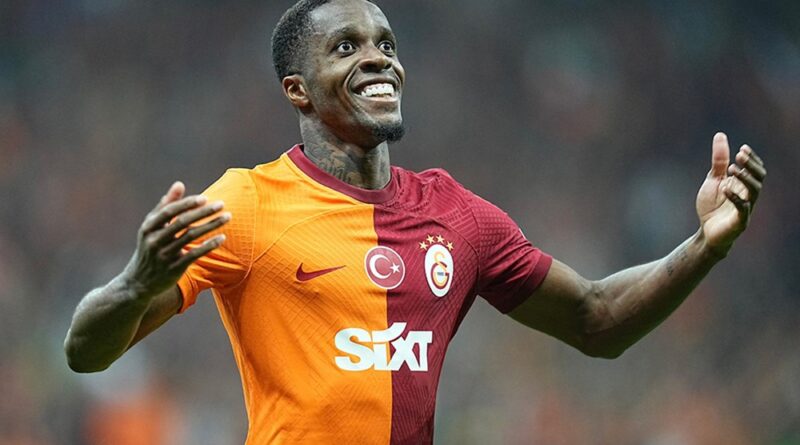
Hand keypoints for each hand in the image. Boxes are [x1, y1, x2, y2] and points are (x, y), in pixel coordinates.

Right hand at [122, 181, 229, 297]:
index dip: (187, 203)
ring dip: (211, 225)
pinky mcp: (174, 268)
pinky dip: (208, 245)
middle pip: (182, 222)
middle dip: (203, 212)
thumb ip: (165, 206)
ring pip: (191, 237)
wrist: (138, 283)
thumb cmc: (148, 248)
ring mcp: (164, 255)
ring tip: (227, 217)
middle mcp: (154, 240)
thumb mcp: (151, 227)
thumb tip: (179, 184)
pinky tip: (222, 238)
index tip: (205, 198)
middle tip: (221, 204)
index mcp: (148, 227)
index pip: (169, 211)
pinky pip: (194, 254)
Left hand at [696, 132, 765, 255]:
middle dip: (751, 165)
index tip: (743, 148)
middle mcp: (748, 195)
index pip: (755, 169)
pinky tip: (726, 189)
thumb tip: (721, 135)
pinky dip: (736, 198)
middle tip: (740, 155)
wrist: (706, 233)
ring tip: (732, 169)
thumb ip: (718, 161)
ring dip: (745, 178)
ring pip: (754, 191)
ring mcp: (746, 208)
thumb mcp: (713, 180)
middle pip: (759, 177)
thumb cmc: (712, 207)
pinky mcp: (740, 221)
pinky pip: (743, 209)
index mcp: (743, 185)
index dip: (752, 159)